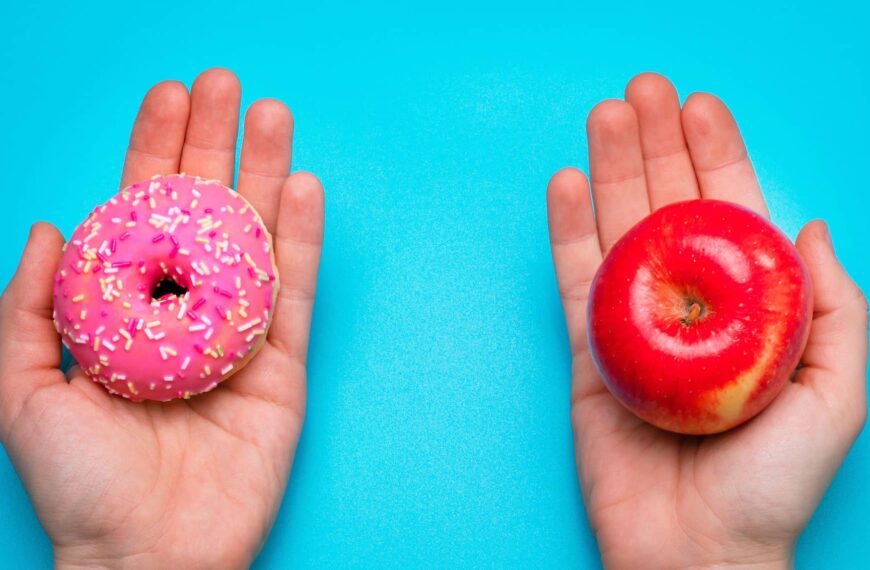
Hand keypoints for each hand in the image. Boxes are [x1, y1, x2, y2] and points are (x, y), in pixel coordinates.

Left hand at [0, 69, 323, 568]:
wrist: (148, 556)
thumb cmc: (81, 484)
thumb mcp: (20, 393)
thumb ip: (23, 309)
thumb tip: (46, 225)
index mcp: (127, 311)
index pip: (143, 214)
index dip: (153, 153)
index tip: (168, 97)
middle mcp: (187, 312)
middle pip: (206, 213)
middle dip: (215, 145)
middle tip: (225, 84)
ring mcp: (240, 335)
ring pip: (257, 239)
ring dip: (267, 175)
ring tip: (273, 115)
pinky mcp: (284, 366)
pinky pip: (296, 294)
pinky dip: (303, 240)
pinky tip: (305, 188)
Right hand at [547, 73, 867, 568]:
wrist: (697, 552)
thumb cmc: (772, 484)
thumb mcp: (837, 395)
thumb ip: (836, 308)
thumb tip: (809, 225)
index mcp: (747, 308)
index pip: (730, 213)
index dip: (716, 155)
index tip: (699, 104)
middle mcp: (688, 304)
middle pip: (668, 208)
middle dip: (656, 144)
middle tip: (641, 89)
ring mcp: (634, 323)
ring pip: (617, 230)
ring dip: (611, 169)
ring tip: (605, 116)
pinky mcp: (589, 350)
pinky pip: (574, 280)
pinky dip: (568, 230)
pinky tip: (567, 184)